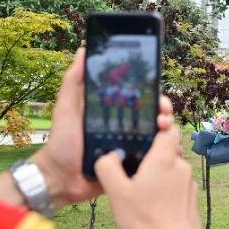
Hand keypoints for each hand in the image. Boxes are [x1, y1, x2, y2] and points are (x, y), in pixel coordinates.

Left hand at [33, 48, 175, 206]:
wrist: (60, 178)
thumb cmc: (62, 141)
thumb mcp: (67, 107)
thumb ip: (74, 80)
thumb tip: (84, 50)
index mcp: (112, 112)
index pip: (139, 99)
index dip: (153, 95)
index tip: (159, 95)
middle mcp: (124, 128)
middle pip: (153, 117)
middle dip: (164, 113)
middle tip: (163, 115)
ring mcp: (129, 148)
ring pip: (158, 138)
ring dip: (166, 132)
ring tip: (164, 131)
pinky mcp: (130, 167)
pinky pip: (152, 161)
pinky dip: (162, 155)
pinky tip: (167, 152)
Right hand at [95, 124, 200, 228]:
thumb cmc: (144, 219)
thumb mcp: (116, 192)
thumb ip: (108, 168)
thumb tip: (107, 156)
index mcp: (164, 158)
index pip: (168, 129)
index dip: (160, 125)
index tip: (148, 129)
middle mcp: (181, 167)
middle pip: (169, 150)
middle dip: (153, 156)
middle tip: (134, 168)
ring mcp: (189, 184)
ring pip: (173, 170)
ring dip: (159, 176)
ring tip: (141, 192)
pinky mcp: (192, 200)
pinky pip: (177, 187)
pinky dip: (167, 191)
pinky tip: (153, 206)